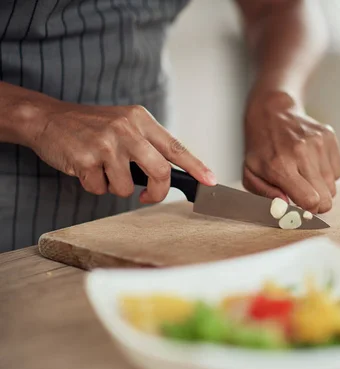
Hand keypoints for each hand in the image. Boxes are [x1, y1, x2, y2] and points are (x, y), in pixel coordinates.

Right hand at [28, 101, 215, 202]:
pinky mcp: (86, 159)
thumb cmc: (90, 127)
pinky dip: (94, 186)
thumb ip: (147, 144)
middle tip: (147, 196)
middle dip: (157, 192)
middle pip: (160, 172)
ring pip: (128, 188)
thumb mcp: (124, 124)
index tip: (210, 180)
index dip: (196, 166)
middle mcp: (127, 129)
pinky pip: (101, 189)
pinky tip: (85, 168)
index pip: (176, 147)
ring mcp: (106, 143)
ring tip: (102, 170)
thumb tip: (172, 174)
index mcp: (140, 120)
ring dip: (116, 188)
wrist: (47, 119)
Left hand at [242, 91, 339, 213]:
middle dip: (317, 203)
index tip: (300, 208)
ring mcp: (318, 143)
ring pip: (332, 186)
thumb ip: (265, 195)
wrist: (273, 112)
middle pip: (327, 198)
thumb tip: (286, 207)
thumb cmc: (261, 147)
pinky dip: (326, 173)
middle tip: (303, 195)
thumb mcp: (251, 174)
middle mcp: (302, 153)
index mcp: (280, 165)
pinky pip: (337, 172)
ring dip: (320, 187)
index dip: (308, 211)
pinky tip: (311, 163)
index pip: (311, 201)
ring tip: (304, 174)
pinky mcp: (329, 137)